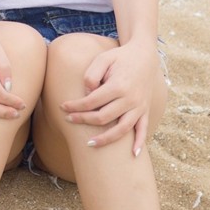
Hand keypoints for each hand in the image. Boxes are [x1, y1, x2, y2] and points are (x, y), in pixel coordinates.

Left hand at [60, 40, 158, 156]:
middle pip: (103, 117)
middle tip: (69, 120)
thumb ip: (91, 75)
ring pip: (122, 129)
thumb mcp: (103, 59)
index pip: (91, 102)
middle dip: (83, 120)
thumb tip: (87, 94)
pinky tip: (134, 155)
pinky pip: (143, 129)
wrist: (144, 55)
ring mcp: (139, 106)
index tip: (63, 107)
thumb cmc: (119, 57)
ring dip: (105, 139)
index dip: (75, 106)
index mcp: (118, 86)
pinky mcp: (145, 110)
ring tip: (89, 144)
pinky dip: (140, 142)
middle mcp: (130, 99)